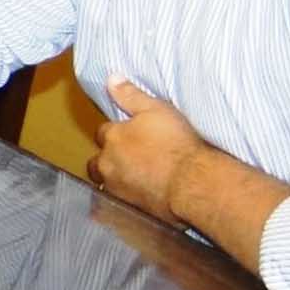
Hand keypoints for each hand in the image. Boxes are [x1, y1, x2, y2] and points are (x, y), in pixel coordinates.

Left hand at [86, 78, 206, 224]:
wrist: (193, 183)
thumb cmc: (177, 145)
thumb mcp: (156, 110)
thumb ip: (131, 95)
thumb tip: (112, 79)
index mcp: (113, 139)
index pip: (104, 132)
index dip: (116, 132)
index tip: (128, 134)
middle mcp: (108, 165)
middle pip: (97, 162)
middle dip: (106, 160)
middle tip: (125, 159)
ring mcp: (117, 190)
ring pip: (106, 184)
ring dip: (113, 181)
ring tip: (131, 179)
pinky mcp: (129, 210)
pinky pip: (118, 206)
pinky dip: (125, 201)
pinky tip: (138, 199)